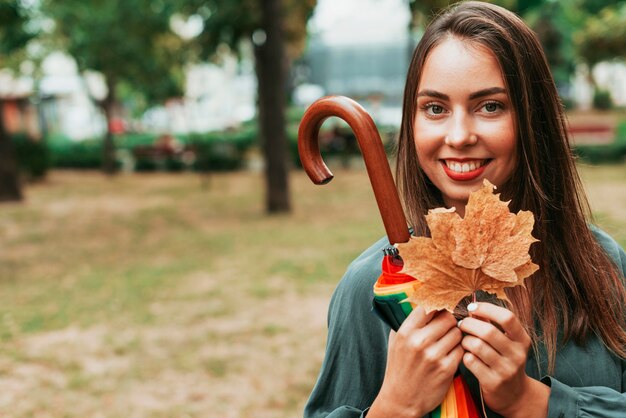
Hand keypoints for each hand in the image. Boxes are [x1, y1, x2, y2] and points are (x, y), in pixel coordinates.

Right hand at [368, 307, 462, 417]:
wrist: (401, 399)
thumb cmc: (399, 368)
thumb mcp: (396, 341)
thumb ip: (408, 322)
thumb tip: (424, 303)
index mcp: (406, 332)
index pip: (428, 306)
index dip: (437, 307)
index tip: (440, 310)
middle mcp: (419, 341)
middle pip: (447, 317)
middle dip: (449, 321)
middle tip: (447, 327)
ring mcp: (434, 355)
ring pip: (457, 332)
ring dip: (455, 336)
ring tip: (448, 342)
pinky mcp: (446, 368)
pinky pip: (462, 349)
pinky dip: (459, 350)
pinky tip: (451, 354)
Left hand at [458, 302, 548, 417]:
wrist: (515, 396)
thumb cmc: (505, 361)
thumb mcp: (507, 343)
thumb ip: (492, 324)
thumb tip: (473, 307)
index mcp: (522, 340)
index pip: (507, 318)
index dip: (487, 308)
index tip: (472, 307)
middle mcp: (517, 355)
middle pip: (488, 331)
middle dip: (469, 324)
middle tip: (462, 324)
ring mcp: (506, 370)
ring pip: (477, 346)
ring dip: (465, 340)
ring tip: (464, 341)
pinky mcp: (493, 382)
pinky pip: (470, 361)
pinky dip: (464, 355)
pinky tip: (467, 355)